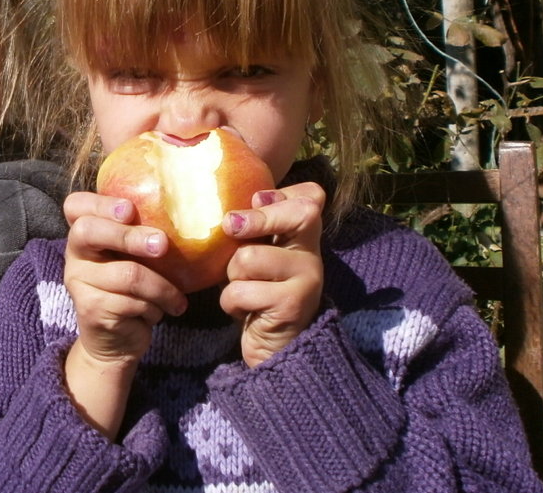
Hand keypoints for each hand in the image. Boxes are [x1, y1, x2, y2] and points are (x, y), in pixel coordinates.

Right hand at [61, 191, 187, 436]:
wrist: (117, 341)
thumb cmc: (133, 290)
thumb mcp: (136, 259)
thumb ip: (143, 236)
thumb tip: (186, 214)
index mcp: (85, 234)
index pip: (76, 205)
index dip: (100, 203)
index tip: (130, 209)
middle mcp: (75, 255)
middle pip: (89, 231)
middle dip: (130, 236)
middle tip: (162, 245)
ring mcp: (78, 282)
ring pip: (127, 274)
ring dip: (162, 287)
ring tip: (176, 298)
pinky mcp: (90, 309)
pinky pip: (133, 302)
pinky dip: (156, 307)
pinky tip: (163, 311)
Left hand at [219, 182, 324, 367]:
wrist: (273, 351)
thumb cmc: (256, 296)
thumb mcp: (254, 258)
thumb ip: (251, 231)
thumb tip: (229, 211)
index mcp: (303, 238)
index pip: (311, 198)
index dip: (282, 192)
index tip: (255, 200)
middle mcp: (312, 255)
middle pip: (300, 213)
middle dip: (257, 219)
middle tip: (231, 227)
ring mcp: (308, 279)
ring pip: (250, 257)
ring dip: (231, 276)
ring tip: (242, 289)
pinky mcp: (293, 305)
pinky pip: (242, 291)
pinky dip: (231, 302)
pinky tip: (244, 311)